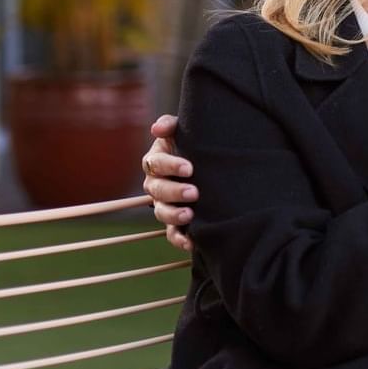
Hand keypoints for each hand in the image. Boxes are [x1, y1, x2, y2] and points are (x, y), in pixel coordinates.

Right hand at [141, 114, 196, 251]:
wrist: (211, 163)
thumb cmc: (195, 145)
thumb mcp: (185, 132)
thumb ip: (171, 125)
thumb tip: (158, 128)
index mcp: (156, 161)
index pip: (156, 163)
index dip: (171, 166)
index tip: (189, 168)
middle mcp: (156, 184)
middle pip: (157, 190)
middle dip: (174, 192)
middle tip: (194, 192)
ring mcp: (164, 204)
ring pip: (161, 213)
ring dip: (174, 215)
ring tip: (190, 214)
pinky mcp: (175, 222)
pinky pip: (172, 234)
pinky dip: (180, 239)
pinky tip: (192, 242)